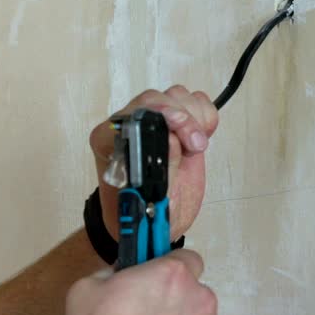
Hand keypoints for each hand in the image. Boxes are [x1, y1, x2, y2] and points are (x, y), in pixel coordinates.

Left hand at [89, 87, 218, 240]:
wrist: (152, 219)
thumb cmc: (143, 213)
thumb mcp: (152, 202)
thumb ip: (161, 168)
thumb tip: (172, 139)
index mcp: (109, 141)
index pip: (132, 113)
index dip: (157, 117)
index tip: (177, 138)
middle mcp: (129, 126)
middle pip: (156, 99)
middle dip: (182, 119)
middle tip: (194, 146)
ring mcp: (154, 121)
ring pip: (176, 95)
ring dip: (195, 118)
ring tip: (195, 147)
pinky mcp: (176, 123)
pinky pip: (194, 101)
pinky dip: (205, 116)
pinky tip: (201, 137)